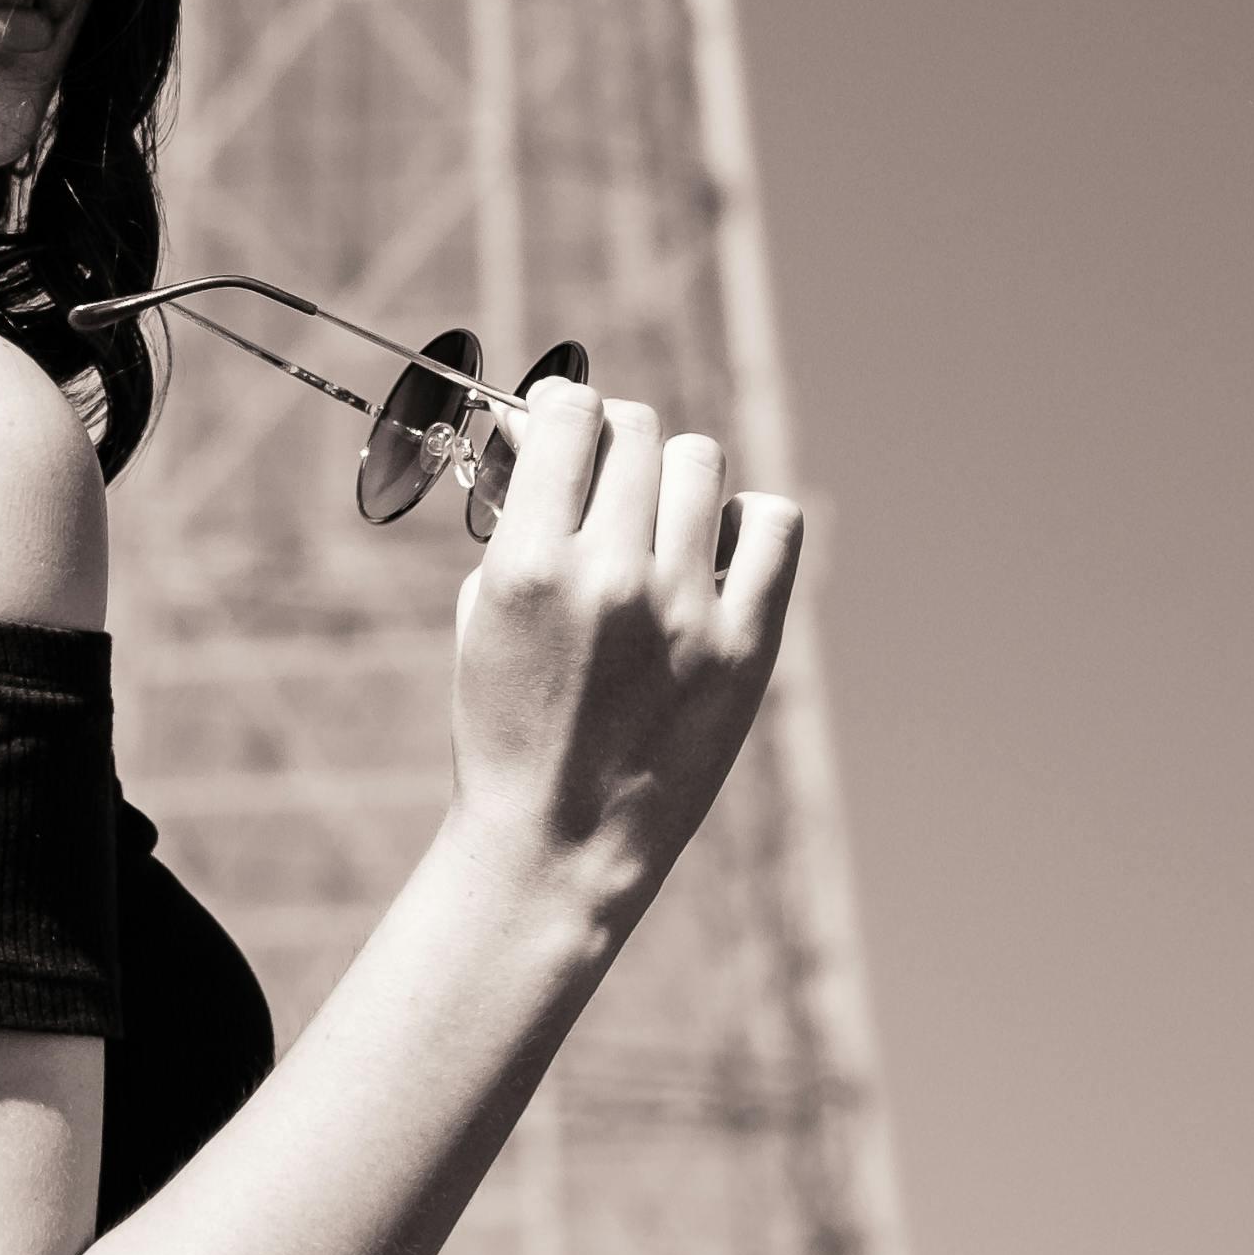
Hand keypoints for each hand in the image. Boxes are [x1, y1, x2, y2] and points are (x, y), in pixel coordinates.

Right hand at [446, 382, 798, 947]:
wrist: (558, 846)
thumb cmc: (507, 725)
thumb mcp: (480, 612)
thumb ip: (517, 518)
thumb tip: (549, 430)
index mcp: (528, 563)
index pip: (570, 411)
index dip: (565, 408)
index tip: (563, 427)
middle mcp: (610, 575)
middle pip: (638, 429)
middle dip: (616, 443)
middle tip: (608, 486)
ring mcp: (685, 610)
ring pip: (700, 460)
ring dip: (674, 479)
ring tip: (658, 526)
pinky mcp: (746, 646)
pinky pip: (772, 522)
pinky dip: (744, 524)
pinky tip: (715, 556)